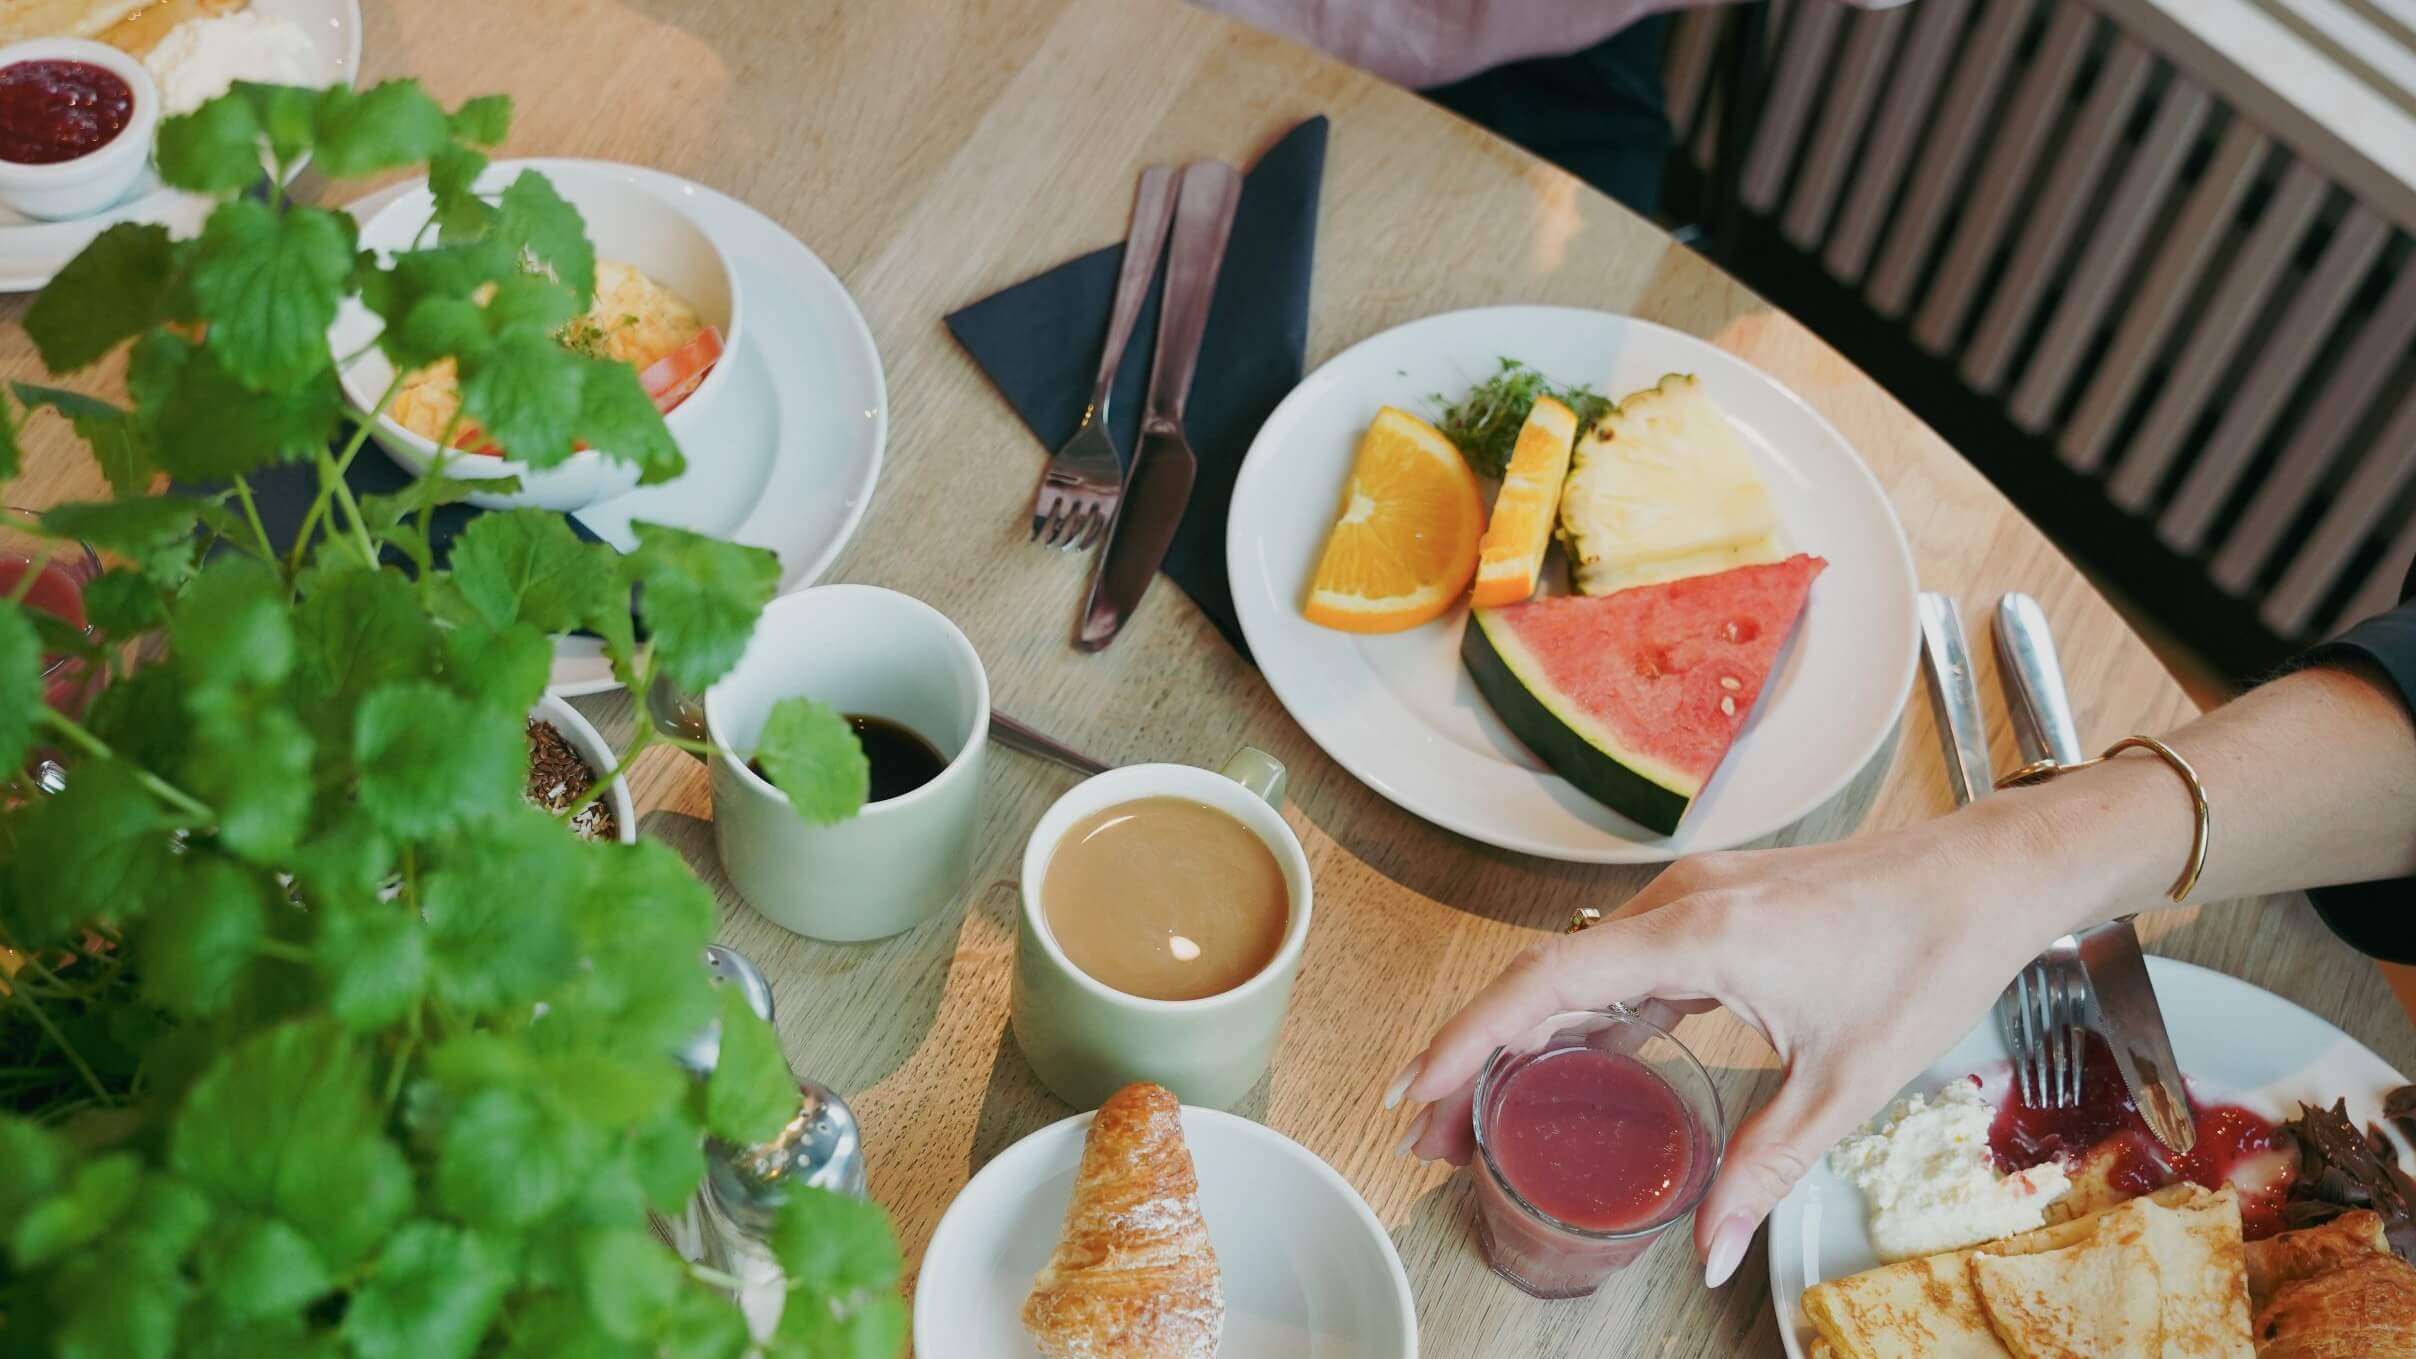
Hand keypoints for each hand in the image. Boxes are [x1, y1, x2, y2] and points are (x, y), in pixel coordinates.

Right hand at [1384, 802, 2091, 1286]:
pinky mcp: (1713, 903)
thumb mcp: (1845, 1085)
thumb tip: (1709, 1252)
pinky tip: (1568, 1061)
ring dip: (1521, 1032)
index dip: (1470, 1040)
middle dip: (1474, 1053)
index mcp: (1699, 935)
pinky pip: (1620, 958)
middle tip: (1428, 1129)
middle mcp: (1679, 901)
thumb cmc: (1927, 954)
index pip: (1547, 986)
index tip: (1418, 1091)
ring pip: (1575, 965)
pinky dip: (1578, 1010)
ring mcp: (1693, 895)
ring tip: (1478, 1103)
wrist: (1988, 874)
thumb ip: (1764, 1170)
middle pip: (1541, 977)